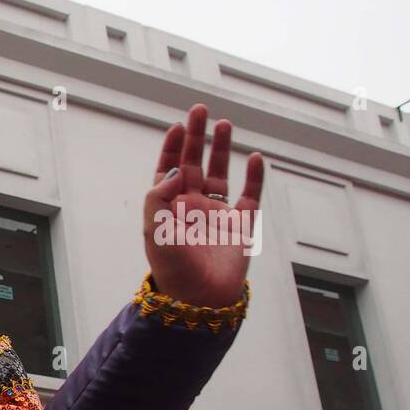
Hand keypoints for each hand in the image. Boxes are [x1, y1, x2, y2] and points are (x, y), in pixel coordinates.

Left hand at [143, 104, 263, 307]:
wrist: (200, 299)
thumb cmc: (173, 269)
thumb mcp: (154, 232)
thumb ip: (158, 198)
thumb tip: (175, 169)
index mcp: (169, 208)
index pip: (170, 169)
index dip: (173, 147)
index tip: (178, 126)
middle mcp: (192, 207)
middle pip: (195, 163)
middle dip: (197, 137)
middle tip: (201, 110)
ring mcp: (217, 214)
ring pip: (220, 173)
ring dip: (222, 149)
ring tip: (225, 124)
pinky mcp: (241, 225)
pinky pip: (249, 195)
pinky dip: (254, 176)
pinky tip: (255, 157)